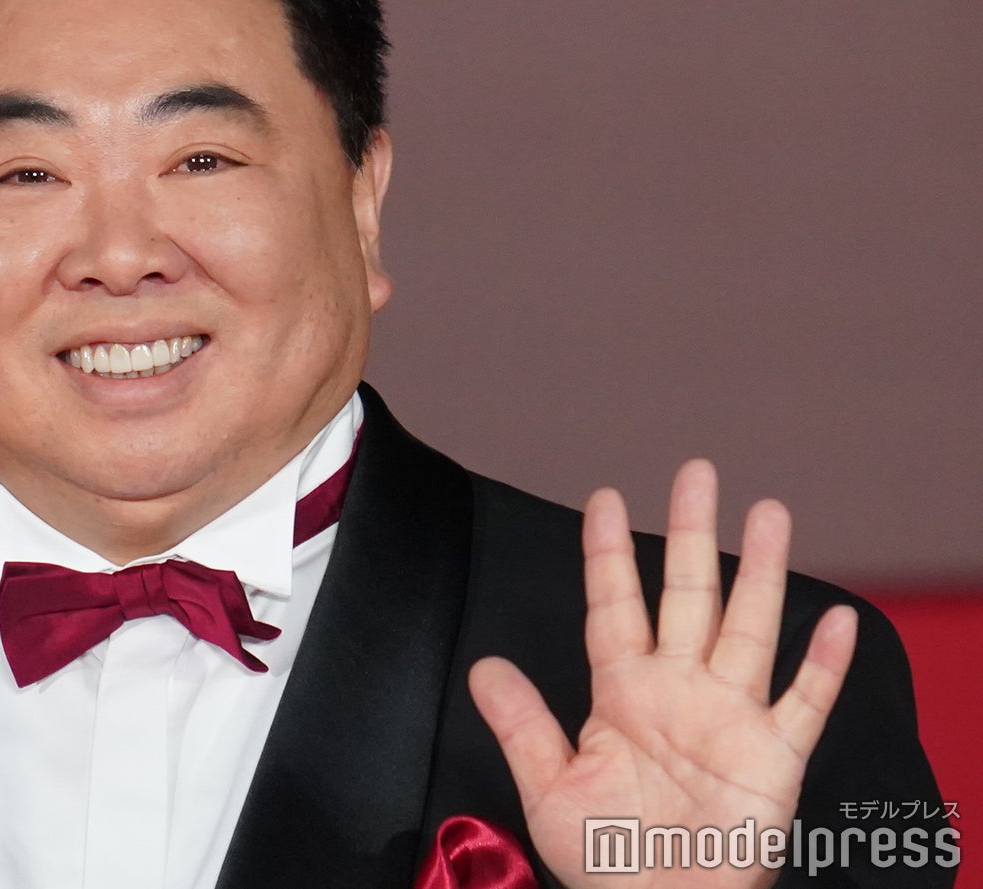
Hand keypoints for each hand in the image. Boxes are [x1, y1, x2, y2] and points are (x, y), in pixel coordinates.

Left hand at [468, 460, 858, 887]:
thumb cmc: (605, 860)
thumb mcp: (549, 788)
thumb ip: (521, 724)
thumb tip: (484, 665)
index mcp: (623, 692)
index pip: (613, 606)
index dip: (608, 553)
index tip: (604, 497)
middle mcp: (679, 690)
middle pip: (688, 595)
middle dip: (691, 534)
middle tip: (695, 471)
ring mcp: (730, 717)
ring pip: (749, 628)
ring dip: (762, 572)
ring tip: (769, 512)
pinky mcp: (773, 757)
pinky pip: (803, 703)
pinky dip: (822, 664)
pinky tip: (837, 619)